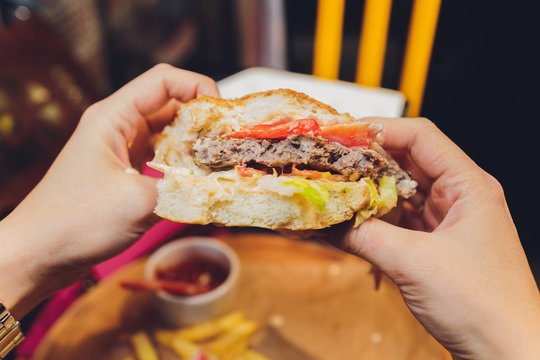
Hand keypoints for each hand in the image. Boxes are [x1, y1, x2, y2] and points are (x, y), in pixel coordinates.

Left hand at [0, 64, 218, 317]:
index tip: (222, 114)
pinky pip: (160, 157)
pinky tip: (197, 179)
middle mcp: (118, 126)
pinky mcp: (123, 171)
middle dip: (202, 120)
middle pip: (170, 105)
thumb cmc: (76, 222)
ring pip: (167, 133)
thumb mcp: (138, 203)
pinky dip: (181, 164)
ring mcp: (120, 149)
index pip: (164, 80)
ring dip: (193, 144)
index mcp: (113, 117)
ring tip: (218, 161)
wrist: (38, 254)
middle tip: (228, 142)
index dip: (198, 87)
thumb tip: (221, 187)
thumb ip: (183, 189)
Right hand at [324, 118, 539, 359]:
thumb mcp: (414, 263)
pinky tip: (346, 225)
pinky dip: (370, 223)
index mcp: (468, 186)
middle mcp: (457, 198)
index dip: (377, 130)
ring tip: (331, 194)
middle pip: (404, 163)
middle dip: (364, 163)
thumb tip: (326, 219)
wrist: (507, 353)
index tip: (340, 134)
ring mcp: (444, 222)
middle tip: (327, 164)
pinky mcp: (433, 246)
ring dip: (365, 195)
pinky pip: (395, 223)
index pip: (419, 137)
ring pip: (397, 194)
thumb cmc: (484, 306)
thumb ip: (364, 236)